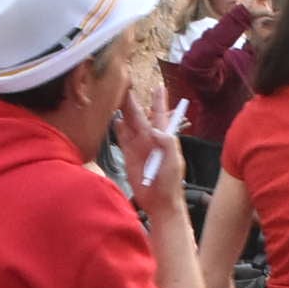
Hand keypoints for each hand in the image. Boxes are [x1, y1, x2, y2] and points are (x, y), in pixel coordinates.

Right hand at [117, 81, 187, 228]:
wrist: (159, 202)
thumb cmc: (170, 183)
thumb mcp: (173, 162)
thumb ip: (168, 144)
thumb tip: (156, 129)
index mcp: (163, 138)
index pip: (161, 115)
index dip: (159, 101)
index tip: (158, 86)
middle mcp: (150, 139)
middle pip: (140, 116)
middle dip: (134, 101)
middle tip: (127, 85)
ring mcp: (138, 147)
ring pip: (129, 124)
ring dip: (124, 111)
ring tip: (117, 97)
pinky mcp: (128, 156)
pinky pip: (122, 138)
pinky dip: (118, 128)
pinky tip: (114, 118)